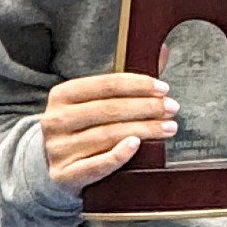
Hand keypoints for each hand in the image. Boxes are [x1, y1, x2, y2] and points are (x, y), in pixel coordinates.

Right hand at [42, 49, 175, 195]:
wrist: (56, 168)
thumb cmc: (84, 130)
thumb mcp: (95, 103)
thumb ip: (127, 82)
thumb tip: (164, 51)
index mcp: (62, 95)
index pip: (106, 85)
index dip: (138, 85)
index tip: (163, 88)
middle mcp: (55, 120)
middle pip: (109, 109)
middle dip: (146, 107)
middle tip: (172, 108)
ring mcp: (58, 149)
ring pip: (107, 135)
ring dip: (143, 130)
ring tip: (168, 127)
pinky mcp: (64, 176)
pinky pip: (95, 165)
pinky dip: (118, 155)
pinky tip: (136, 145)